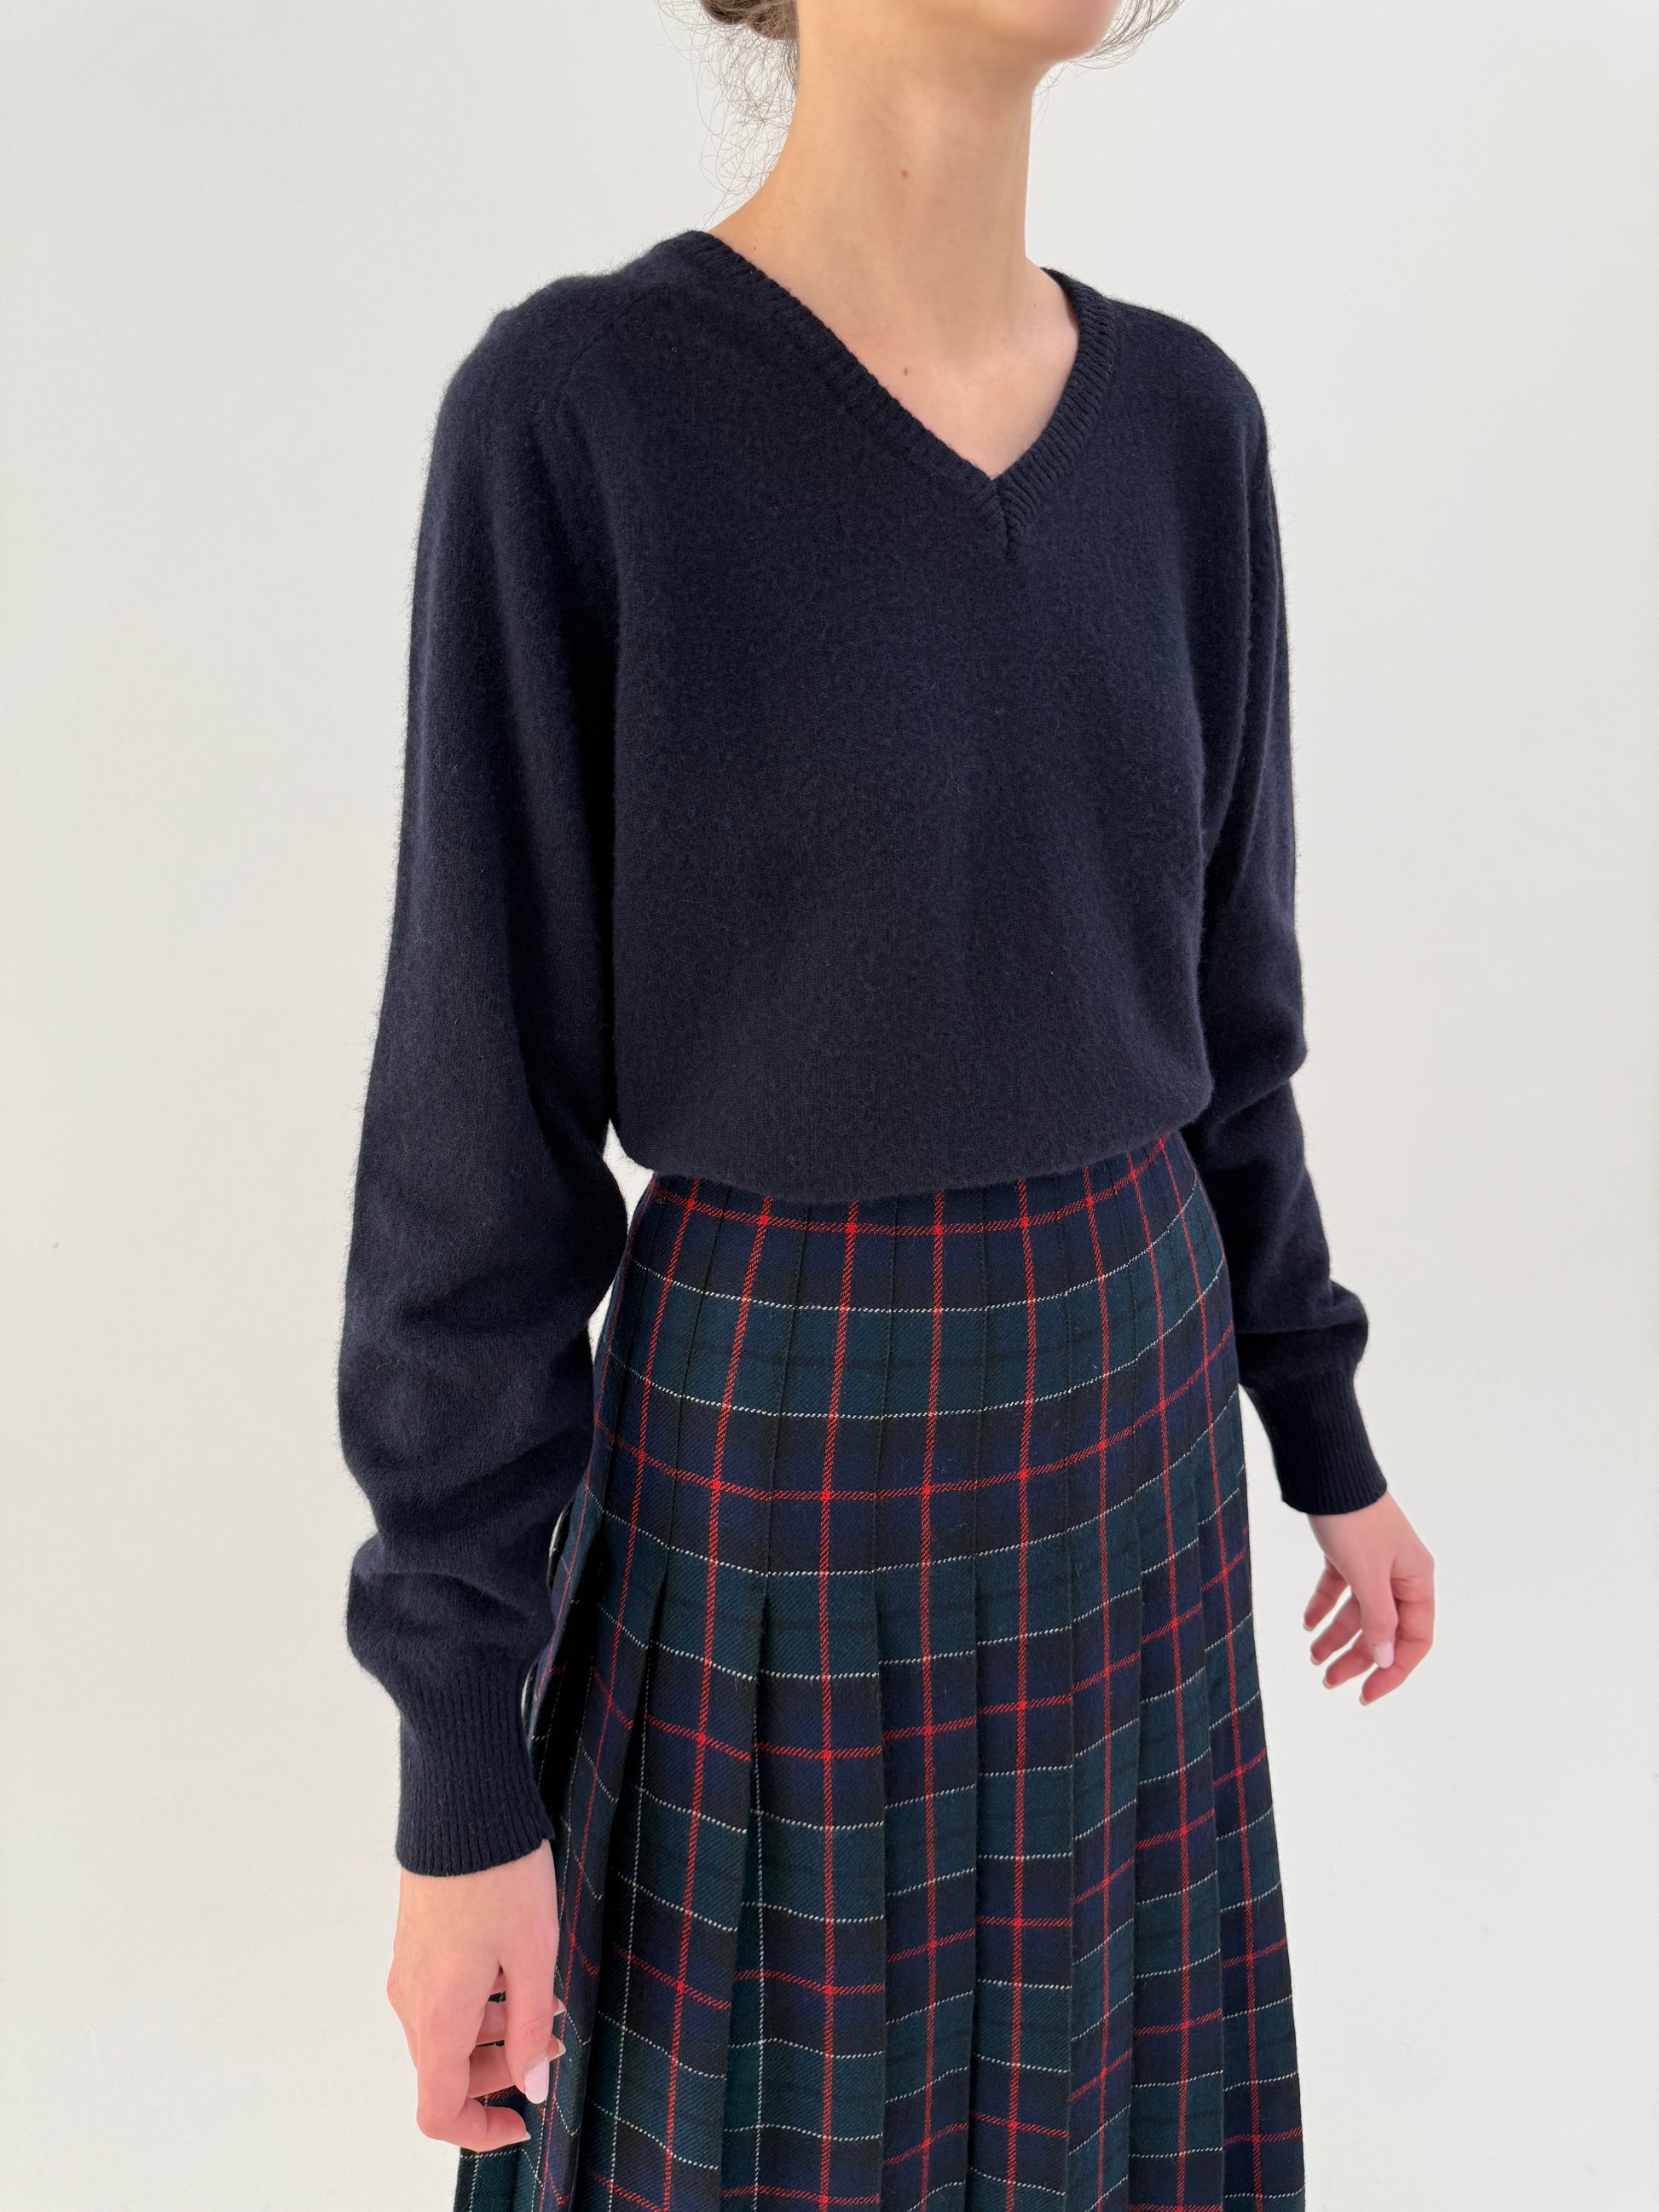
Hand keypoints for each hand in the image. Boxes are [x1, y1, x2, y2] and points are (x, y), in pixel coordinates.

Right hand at [386, 1839, 564, 2150]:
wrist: (462, 1805)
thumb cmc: (501, 1877)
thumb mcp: (533, 1956)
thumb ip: (531, 2031)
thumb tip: (531, 2089)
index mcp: (438, 2016)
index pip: (438, 2111)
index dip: (479, 2131)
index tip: (522, 2121)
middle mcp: (411, 2001)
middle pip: (445, 2073)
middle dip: (501, 2072)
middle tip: (553, 2044)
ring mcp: (408, 1971)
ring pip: (445, 2035)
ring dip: (493, 2035)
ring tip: (545, 2001)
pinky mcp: (414, 1945)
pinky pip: (441, 1999)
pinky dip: (478, 2003)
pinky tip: (517, 1970)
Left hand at [1303, 1491, 1433, 1703]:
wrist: (1328, 1471)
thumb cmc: (1354, 1519)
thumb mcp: (1368, 1575)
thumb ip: (1379, 1620)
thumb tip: (1385, 1660)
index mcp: (1417, 1581)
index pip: (1414, 1640)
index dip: (1393, 1670)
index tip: (1366, 1693)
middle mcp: (1400, 1575)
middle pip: (1383, 1630)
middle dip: (1357, 1658)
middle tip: (1328, 1681)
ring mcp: (1374, 1564)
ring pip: (1358, 1612)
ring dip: (1336, 1636)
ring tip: (1312, 1658)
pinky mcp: (1348, 1553)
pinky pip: (1339, 1589)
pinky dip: (1323, 1607)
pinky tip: (1307, 1625)